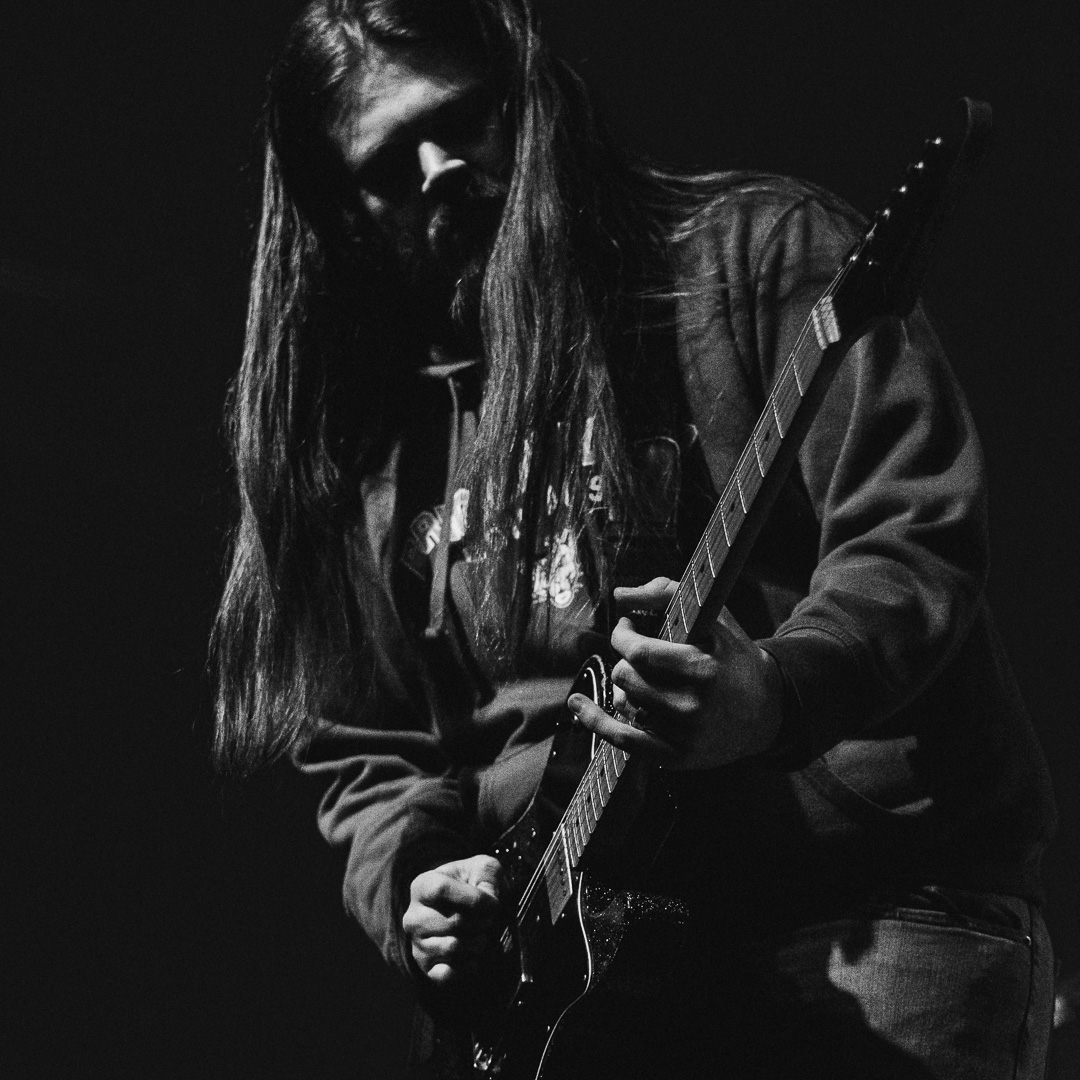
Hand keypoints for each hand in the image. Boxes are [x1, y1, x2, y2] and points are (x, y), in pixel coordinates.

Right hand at [402, 855, 503, 985]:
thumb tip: (489, 901)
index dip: (473, 898)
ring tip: (480, 933)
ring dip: (477, 942)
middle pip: (453, 922)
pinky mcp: (426, 968)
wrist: (466, 910)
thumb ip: (489, 876)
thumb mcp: (484, 868)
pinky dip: (468, 965)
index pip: (441, 889)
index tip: (492, 902)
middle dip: (481, 922)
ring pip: (453, 947)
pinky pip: (448, 973)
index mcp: (422, 886)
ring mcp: (417, 944)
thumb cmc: (474, 885)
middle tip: (487, 919)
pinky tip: (473, 954)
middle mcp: (413, 917)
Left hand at [568, 577, 783, 769]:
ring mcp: (682, 736)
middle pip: (626, 676)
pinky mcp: (676, 758)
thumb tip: (621, 594)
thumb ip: (668, 594)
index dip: (622, 634)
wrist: (769, 711)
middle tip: (638, 652)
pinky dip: (595, 720)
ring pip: (624, 702)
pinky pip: (622, 740)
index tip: (627, 627)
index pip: (638, 651)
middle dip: (626, 658)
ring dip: (625, 685)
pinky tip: (578, 704)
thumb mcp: (713, 619)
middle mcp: (692, 706)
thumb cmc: (734, 657)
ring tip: (644, 677)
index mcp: (703, 669)